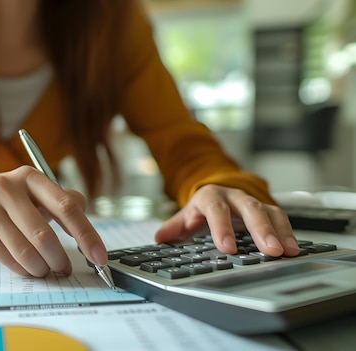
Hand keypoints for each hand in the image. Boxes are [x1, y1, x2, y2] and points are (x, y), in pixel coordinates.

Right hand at [0, 166, 107, 276]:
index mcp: (30, 177)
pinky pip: (7, 259)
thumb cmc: (10, 198)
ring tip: (46, 270)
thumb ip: (64, 202)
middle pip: (44, 236)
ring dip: (41, 268)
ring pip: (25, 252)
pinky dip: (23, 270)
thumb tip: (87, 231)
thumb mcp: (34, 190)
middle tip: (64, 269)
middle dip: (59, 260)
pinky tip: (28, 268)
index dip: (86, 235)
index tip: (98, 256)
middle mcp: (8, 188)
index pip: (67, 207)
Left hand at [154, 184, 299, 256]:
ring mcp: (253, 202)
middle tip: (269, 250)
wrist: (217, 191)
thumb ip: (174, 227)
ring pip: (269, 212)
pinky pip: (281, 218)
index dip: (222, 228)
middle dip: (260, 229)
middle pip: (249, 209)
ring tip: (286, 252)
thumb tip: (160, 238)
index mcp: (210, 196)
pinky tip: (294, 249)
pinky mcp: (268, 209)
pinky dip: (288, 233)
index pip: (216, 210)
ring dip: (279, 232)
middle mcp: (234, 196)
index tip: (227, 247)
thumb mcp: (186, 216)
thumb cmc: (202, 208)